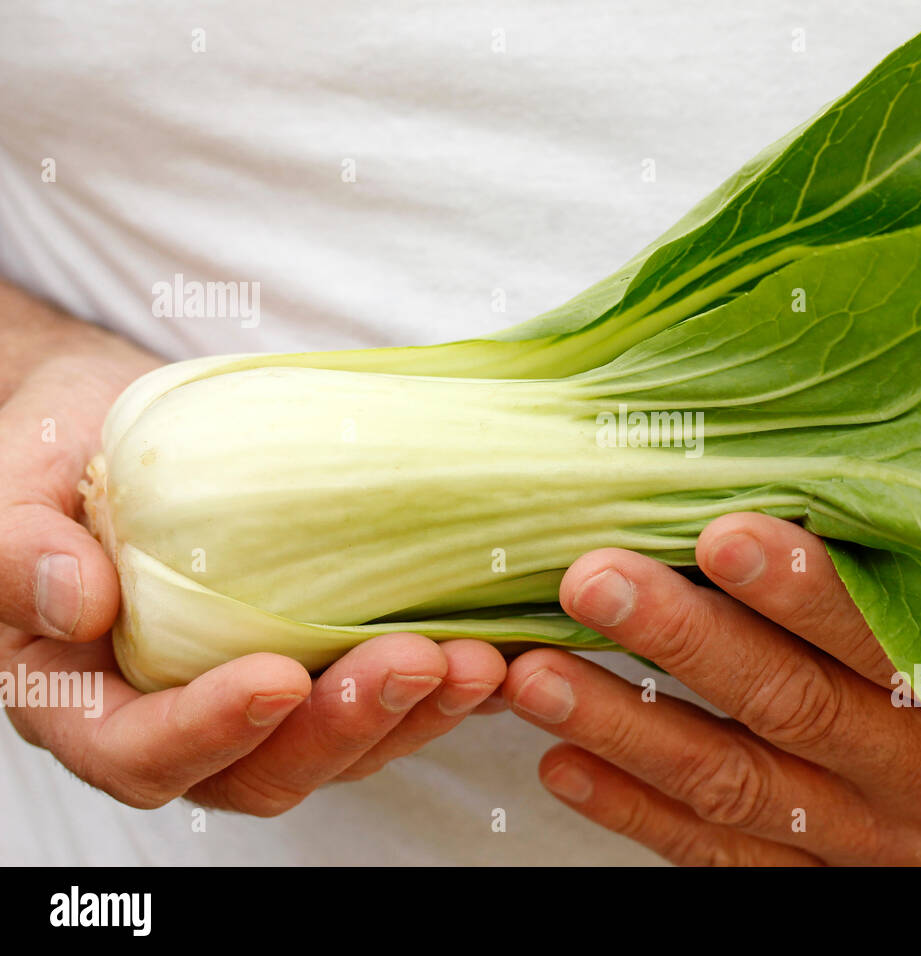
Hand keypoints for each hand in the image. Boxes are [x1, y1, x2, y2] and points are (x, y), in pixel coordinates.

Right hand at [1, 352, 505, 813]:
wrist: (113, 426)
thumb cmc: (51, 452)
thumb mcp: (11, 486)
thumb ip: (20, 552)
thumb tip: (80, 600)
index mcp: (83, 699)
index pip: (139, 751)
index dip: (207, 731)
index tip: (276, 679)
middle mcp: (175, 720)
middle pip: (260, 770)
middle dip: (343, 727)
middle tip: (418, 663)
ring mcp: (255, 701)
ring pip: (337, 747)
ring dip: (413, 714)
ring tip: (478, 660)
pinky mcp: (317, 667)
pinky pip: (380, 700)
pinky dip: (441, 687)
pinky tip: (500, 652)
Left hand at [503, 511, 920, 864]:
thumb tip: (825, 422)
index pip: (884, 639)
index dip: (805, 592)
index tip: (722, 529)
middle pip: (794, 710)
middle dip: (687, 644)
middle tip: (593, 579)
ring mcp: (867, 839)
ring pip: (738, 789)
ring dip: (630, 732)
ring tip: (537, 676)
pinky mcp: (822, 878)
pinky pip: (722, 860)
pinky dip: (638, 813)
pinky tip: (564, 764)